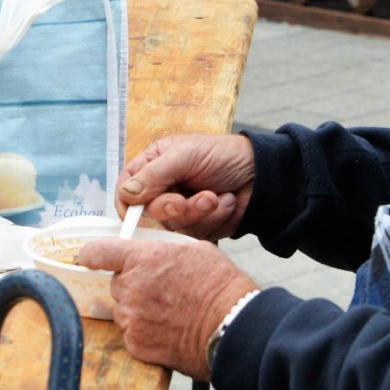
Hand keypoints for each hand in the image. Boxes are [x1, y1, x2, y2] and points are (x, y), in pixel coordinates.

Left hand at [75, 238, 257, 380]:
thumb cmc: (221, 286)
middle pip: (117, 284)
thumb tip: (155, 254)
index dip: (91, 254)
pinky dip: (146, 333)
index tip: (88, 258)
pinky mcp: (137, 345)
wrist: (233, 327)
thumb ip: (164, 251)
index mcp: (142, 259)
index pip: (99, 252)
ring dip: (139, 311)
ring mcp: (132, 319)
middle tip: (162, 291)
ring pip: (125, 311)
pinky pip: (132, 334)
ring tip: (171, 314)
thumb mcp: (195, 251)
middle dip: (134, 286)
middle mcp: (131, 288)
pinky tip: (170, 331)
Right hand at [116, 134, 254, 241]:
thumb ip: (154, 174)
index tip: (134, 212)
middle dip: (172, 207)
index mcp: (154, 165)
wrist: (263, 174)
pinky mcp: (199, 226)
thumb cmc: (224, 155)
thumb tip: (125, 193)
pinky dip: (213, 219)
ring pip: (173, 225)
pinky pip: (194, 234)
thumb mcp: (186, 155)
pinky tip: (226, 202)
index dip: (127, 202)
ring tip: (216, 197)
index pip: (126, 188)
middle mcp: (164, 188)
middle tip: (188, 201)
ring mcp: (181, 209)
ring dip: (198, 212)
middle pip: (148, 212)